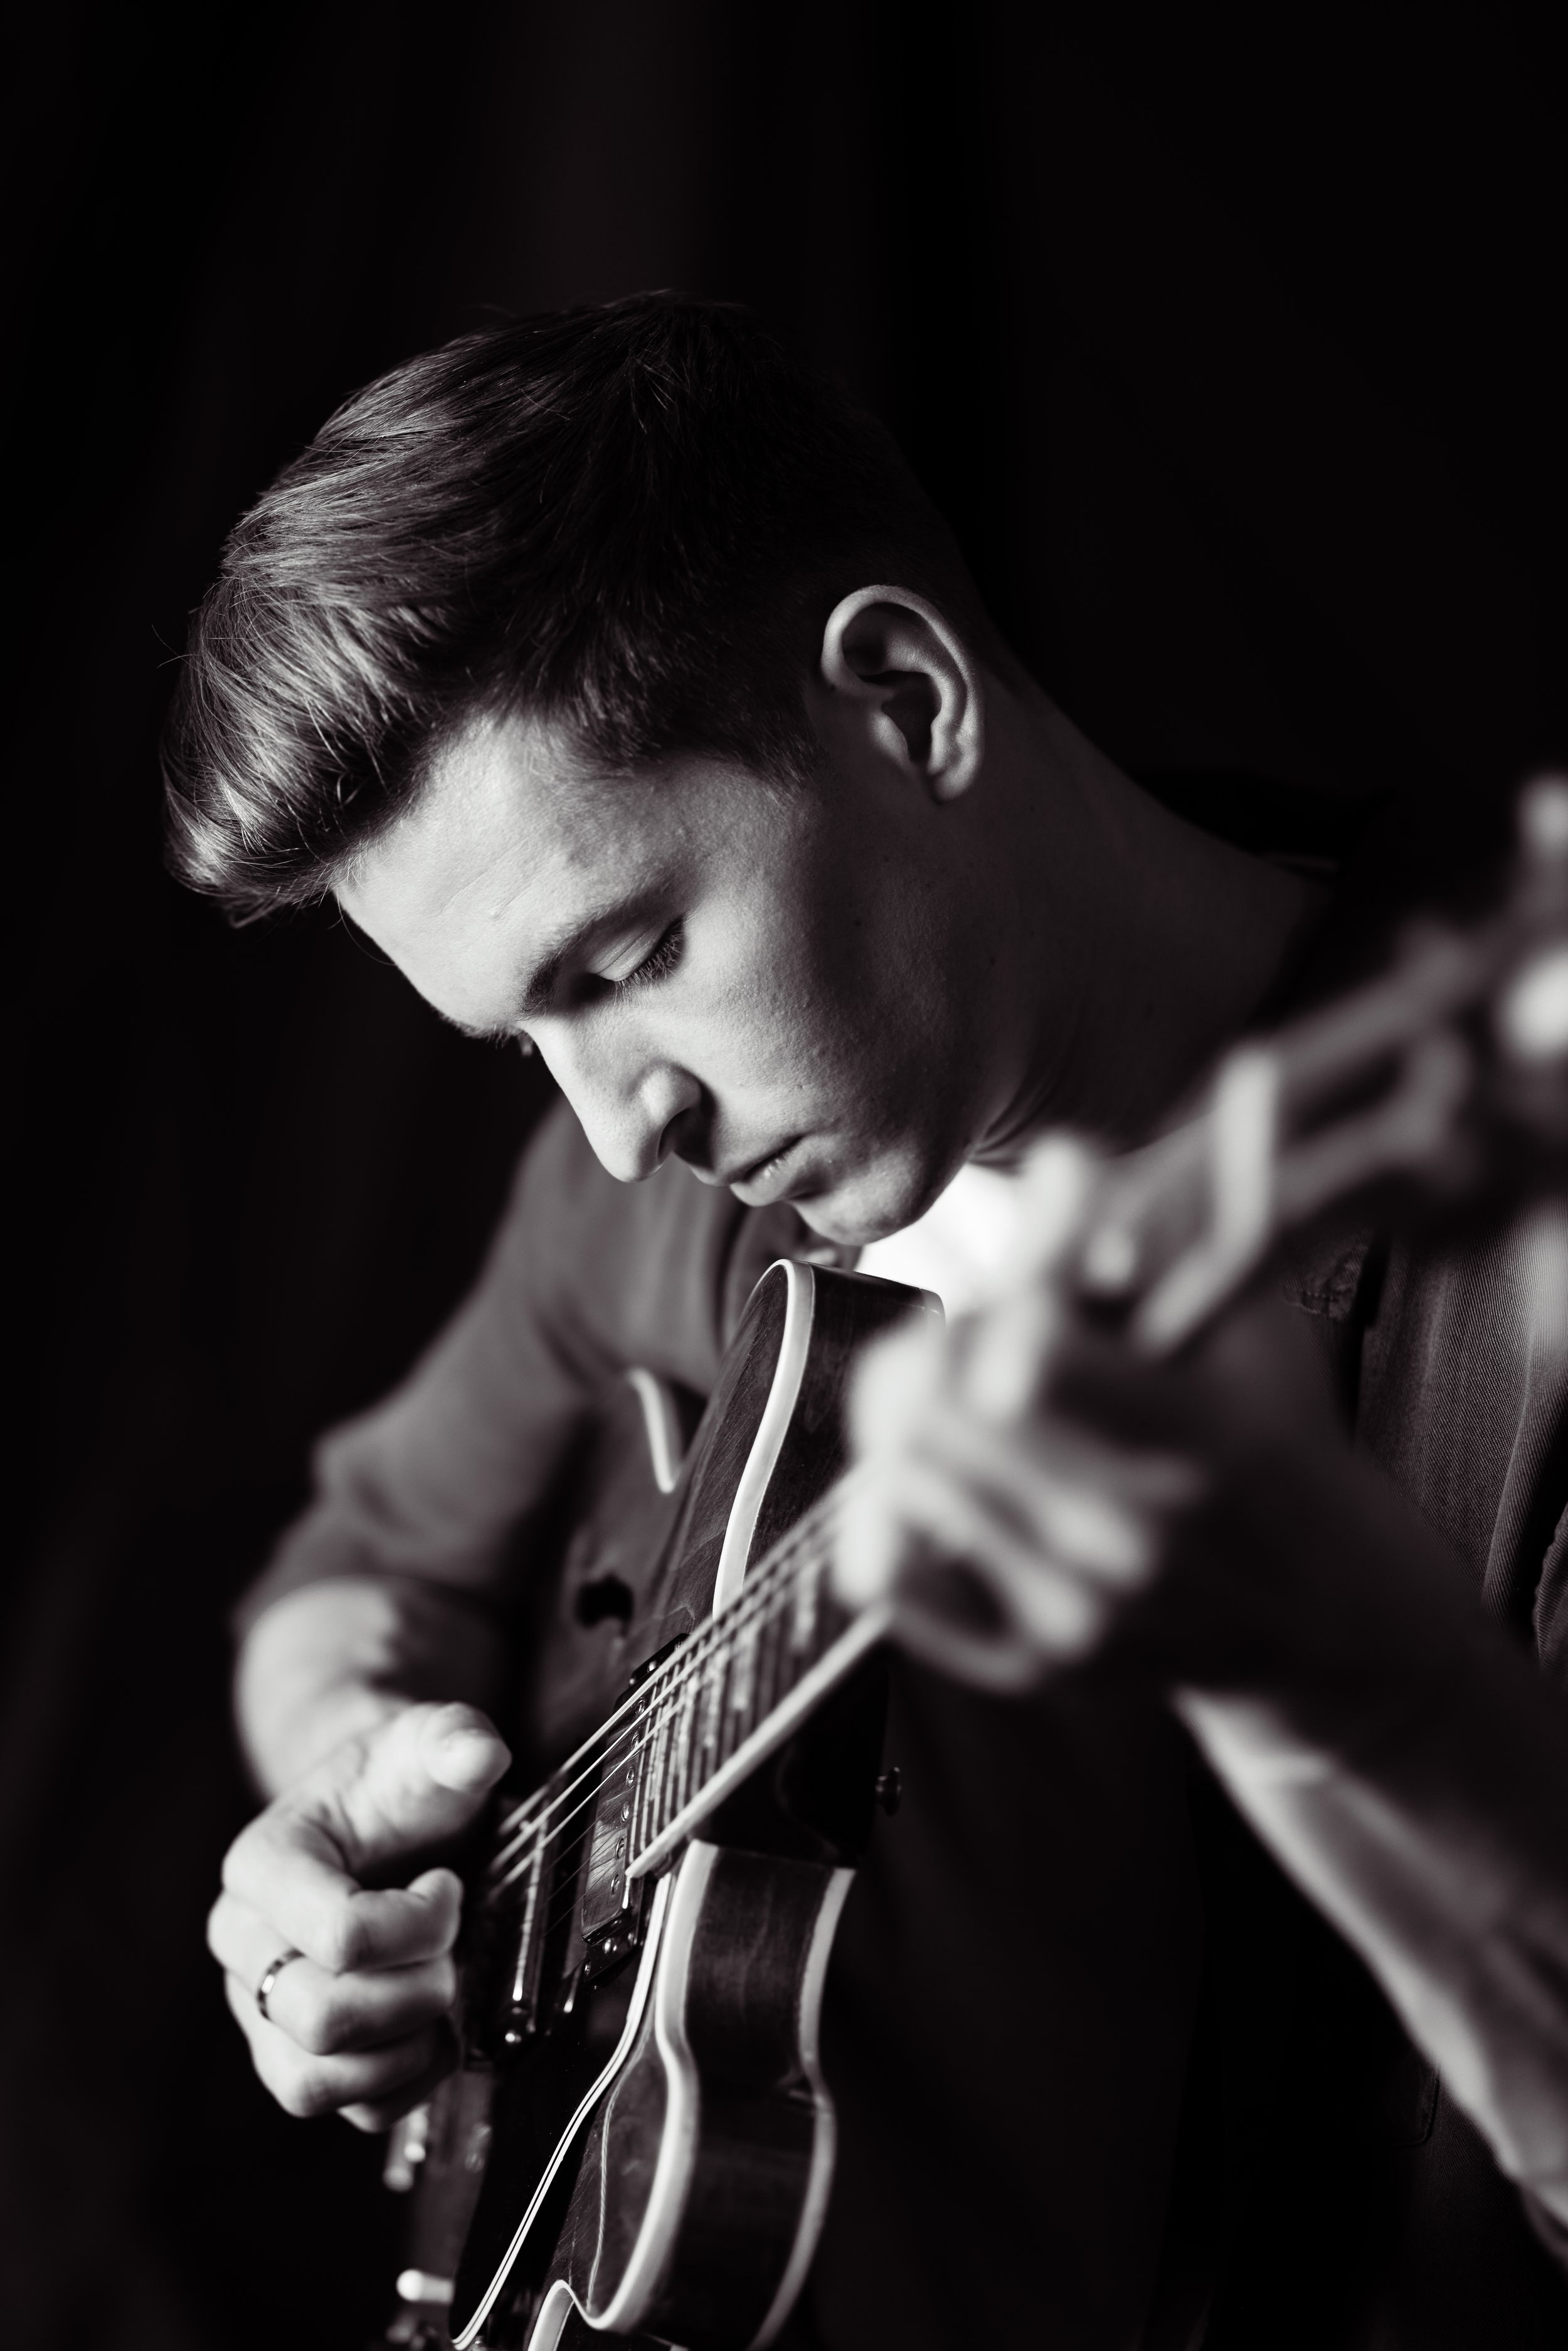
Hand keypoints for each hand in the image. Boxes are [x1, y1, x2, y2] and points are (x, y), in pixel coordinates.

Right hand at [208, 1700, 509, 2129]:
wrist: (385, 1820)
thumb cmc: (400, 1783)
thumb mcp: (429, 1743)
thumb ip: (452, 1738)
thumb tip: (477, 1752)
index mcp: (261, 1865)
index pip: (338, 1935)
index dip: (419, 1924)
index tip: (448, 1883)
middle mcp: (243, 1944)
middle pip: (321, 2018)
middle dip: (414, 1991)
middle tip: (450, 1948)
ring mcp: (261, 2008)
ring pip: (315, 2080)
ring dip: (402, 2048)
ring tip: (439, 1991)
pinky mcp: (294, 2055)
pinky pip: (343, 2109)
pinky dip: (403, 2084)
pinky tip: (437, 2030)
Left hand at [836, 1275, 1445, 1704]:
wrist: (1332, 1620)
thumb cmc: (1280, 1445)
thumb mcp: (1247, 1329)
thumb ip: (1154, 1245)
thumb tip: (1058, 1157)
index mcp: (1202, 1442)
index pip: (1033, 1351)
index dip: (1005, 1295)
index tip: (1022, 1286)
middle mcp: (1132, 1540)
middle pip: (942, 1407)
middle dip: (938, 1348)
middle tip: (961, 1336)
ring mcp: (1077, 1614)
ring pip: (906, 1476)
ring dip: (907, 1417)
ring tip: (951, 1400)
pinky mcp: (1033, 1666)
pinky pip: (894, 1580)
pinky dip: (887, 1514)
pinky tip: (929, 1477)